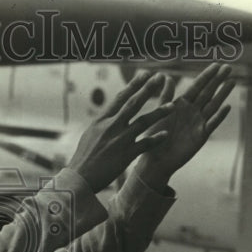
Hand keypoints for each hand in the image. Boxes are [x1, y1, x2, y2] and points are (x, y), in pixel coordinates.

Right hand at [66, 72, 175, 192]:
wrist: (79, 178)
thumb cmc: (83, 158)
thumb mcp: (90, 135)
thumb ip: (103, 124)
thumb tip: (110, 114)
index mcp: (101, 120)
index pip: (120, 98)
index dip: (134, 85)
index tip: (145, 74)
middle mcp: (111, 127)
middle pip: (133, 104)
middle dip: (148, 89)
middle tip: (160, 77)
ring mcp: (119, 140)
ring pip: (143, 122)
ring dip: (159, 112)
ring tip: (172, 105)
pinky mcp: (125, 155)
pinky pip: (144, 144)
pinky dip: (155, 139)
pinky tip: (165, 134)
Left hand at [128, 63, 234, 190]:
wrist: (156, 159)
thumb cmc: (155, 136)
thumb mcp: (159, 113)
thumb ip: (165, 96)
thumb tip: (166, 76)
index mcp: (182, 104)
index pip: (196, 87)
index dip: (206, 76)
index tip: (216, 64)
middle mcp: (192, 111)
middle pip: (208, 93)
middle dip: (218, 80)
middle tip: (229, 67)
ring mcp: (198, 123)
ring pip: (212, 106)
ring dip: (222, 94)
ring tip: (231, 82)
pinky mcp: (201, 136)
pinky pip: (211, 124)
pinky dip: (219, 116)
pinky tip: (227, 107)